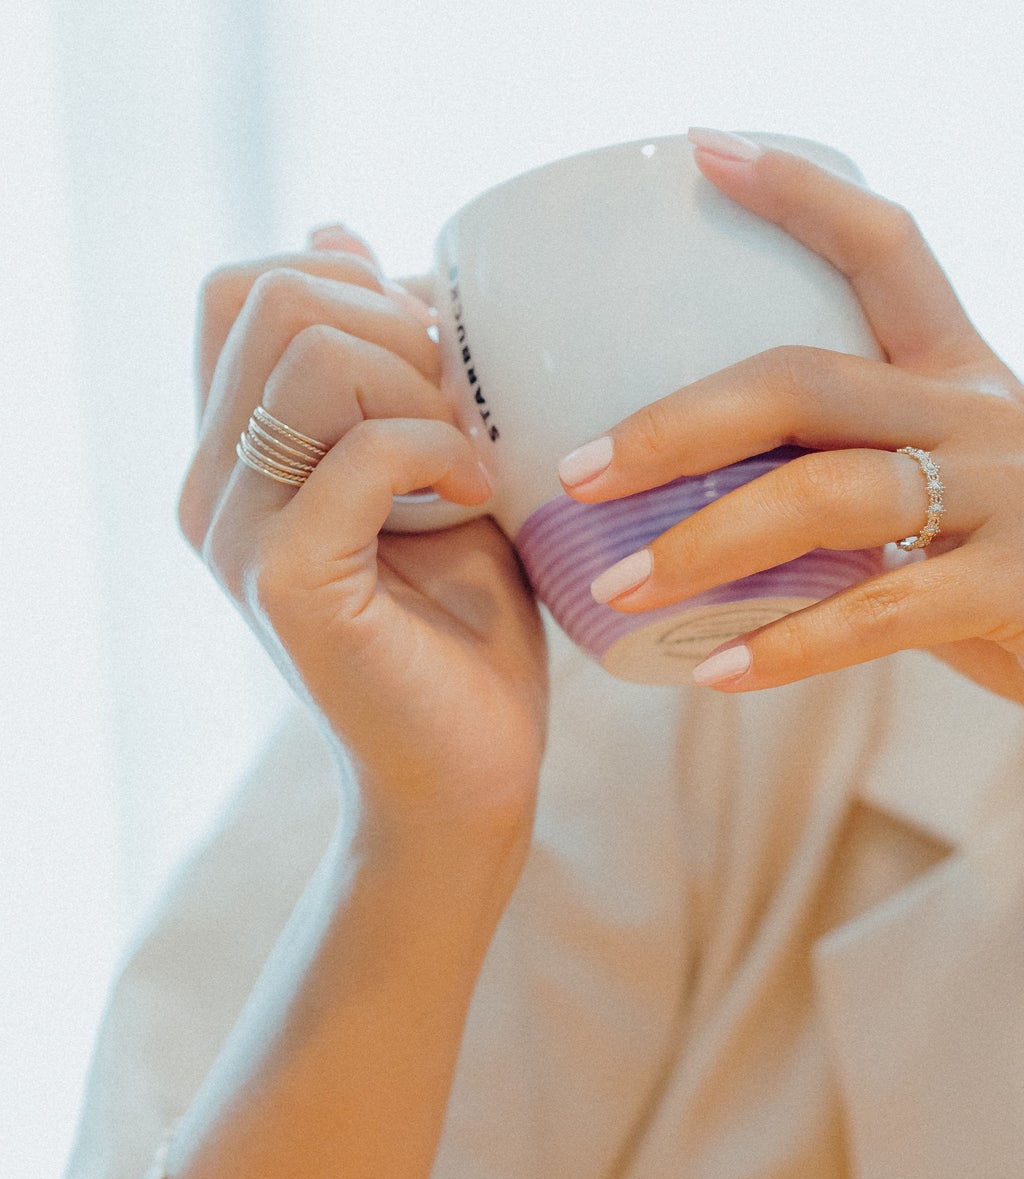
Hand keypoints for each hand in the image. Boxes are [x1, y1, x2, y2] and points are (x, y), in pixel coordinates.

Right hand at [180, 225, 547, 833]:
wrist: (467, 774)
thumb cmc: (463, 632)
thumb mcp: (436, 473)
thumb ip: (386, 369)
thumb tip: (338, 232)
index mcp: (237, 455)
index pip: (242, 290)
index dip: (353, 290)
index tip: (438, 371)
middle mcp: (213, 487)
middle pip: (268, 295)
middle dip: (394, 329)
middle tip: (463, 417)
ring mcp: (239, 533)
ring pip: (308, 349)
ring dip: (422, 388)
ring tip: (474, 463)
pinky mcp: (288, 581)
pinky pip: (360, 450)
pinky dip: (441, 451)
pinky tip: (482, 497)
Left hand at [564, 137, 1023, 812]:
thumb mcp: (963, 522)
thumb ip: (867, 498)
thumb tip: (724, 517)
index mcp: (972, 384)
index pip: (887, 250)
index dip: (796, 194)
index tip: (704, 153)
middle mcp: (993, 417)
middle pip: (806, 378)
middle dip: (678, 420)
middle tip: (580, 470)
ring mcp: (1021, 496)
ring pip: (827, 494)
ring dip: (706, 545)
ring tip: (617, 589)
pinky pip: (880, 609)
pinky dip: (787, 645)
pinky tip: (715, 674)